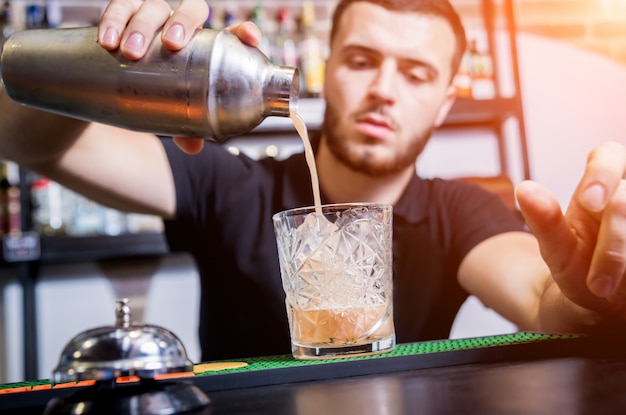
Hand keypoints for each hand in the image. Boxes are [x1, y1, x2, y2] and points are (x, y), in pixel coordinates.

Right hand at [97, 0, 261, 152]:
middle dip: (182, 22)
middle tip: (171, 44)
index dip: (243, 32)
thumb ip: (185, 126)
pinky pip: (119, 6)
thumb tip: (193, 146)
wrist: (113, 83)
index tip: (250, 37)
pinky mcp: (123, 13)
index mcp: (204, 46)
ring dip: (142, 25)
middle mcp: (182, 25)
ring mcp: (154, 16)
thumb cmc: (156, 93)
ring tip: (130, 50)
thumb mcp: (173, 112)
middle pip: (191, 9)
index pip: (230, 33)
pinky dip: (112, 20)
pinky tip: (106, 40)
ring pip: (152, 6)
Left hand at [516, 141, 625, 324]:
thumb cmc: (579, 265)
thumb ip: (544, 220)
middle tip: (597, 281)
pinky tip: (625, 281)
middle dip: (614, 239)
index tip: (589, 202)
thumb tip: (524, 188)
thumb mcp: (557, 249)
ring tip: (602, 288)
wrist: (604, 298)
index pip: (608, 155)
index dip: (602, 174)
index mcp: (601, 184)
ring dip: (623, 256)